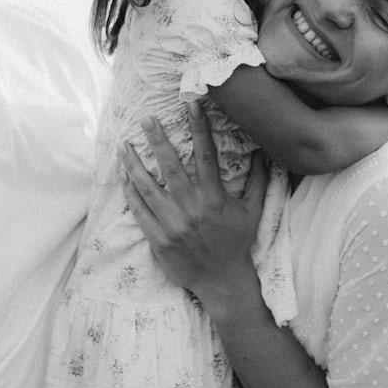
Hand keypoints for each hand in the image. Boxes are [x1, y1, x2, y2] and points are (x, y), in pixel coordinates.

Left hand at [119, 103, 267, 300]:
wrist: (223, 282)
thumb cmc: (238, 243)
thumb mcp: (253, 210)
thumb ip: (258, 179)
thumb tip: (263, 150)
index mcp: (213, 197)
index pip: (205, 154)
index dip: (199, 127)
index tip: (191, 105)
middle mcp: (191, 208)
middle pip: (170, 166)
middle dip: (157, 139)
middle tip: (147, 118)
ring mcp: (172, 224)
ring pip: (147, 187)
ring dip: (134, 164)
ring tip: (124, 145)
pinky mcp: (158, 240)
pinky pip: (139, 211)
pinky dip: (130, 192)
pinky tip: (123, 176)